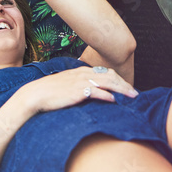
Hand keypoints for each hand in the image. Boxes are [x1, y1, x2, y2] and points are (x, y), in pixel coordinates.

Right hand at [9, 65, 137, 115]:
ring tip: (131, 96)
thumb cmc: (50, 92)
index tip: (127, 88)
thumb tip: (89, 91)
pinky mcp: (78, 91)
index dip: (119, 80)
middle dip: (125, 84)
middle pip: (110, 77)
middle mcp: (84, 74)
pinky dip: (107, 95)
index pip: (106, 72)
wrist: (36, 94)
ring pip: (107, 83)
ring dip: (121, 89)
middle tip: (135, 93)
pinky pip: (97, 92)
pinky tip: (114, 100)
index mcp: (82, 71)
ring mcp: (81, 82)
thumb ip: (79, 85)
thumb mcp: (67, 84)